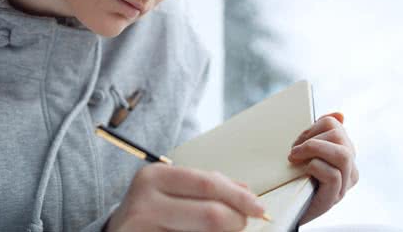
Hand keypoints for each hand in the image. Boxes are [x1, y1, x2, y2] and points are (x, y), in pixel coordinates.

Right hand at [105, 163, 265, 231]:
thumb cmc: (151, 208)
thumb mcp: (173, 188)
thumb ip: (208, 186)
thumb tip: (247, 192)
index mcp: (155, 176)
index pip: (208, 184)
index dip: (239, 197)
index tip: (259, 207)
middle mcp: (145, 202)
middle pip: (211, 215)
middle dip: (237, 221)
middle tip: (242, 224)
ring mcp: (142, 230)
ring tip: (223, 231)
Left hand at [288, 112, 358, 224]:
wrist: (288, 209)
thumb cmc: (297, 177)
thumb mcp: (307, 151)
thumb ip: (320, 132)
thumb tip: (340, 114)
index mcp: (345, 152)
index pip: (335, 124)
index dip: (312, 127)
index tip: (298, 141)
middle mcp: (350, 168)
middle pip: (339, 136)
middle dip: (311, 138)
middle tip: (294, 151)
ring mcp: (344, 184)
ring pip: (342, 154)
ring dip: (314, 149)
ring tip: (295, 157)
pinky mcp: (334, 198)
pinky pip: (332, 174)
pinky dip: (314, 167)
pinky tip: (303, 170)